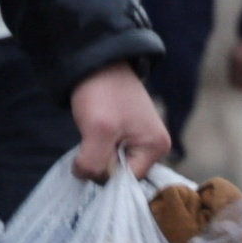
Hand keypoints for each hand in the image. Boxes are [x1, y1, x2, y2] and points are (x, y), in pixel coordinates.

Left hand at [68, 65, 173, 181]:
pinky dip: (96, 145)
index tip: (92, 149)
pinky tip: (91, 129)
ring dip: (96, 151)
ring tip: (92, 129)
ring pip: (111, 162)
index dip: (104, 171)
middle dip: (101, 160)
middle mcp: (153, 146)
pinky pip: (108, 151)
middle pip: (120, 173)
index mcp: (156, 147)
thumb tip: (85, 176)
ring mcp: (139, 140)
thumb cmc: (103, 93)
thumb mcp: (98, 130)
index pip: (127, 180)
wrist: (96, 63)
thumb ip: (94, 161)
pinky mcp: (125, 133)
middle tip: (92, 135)